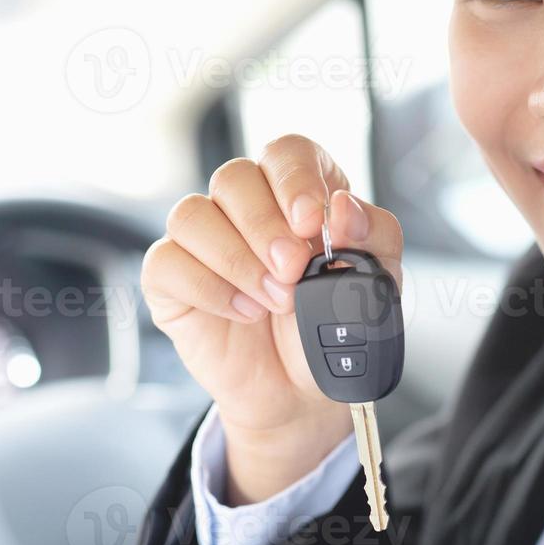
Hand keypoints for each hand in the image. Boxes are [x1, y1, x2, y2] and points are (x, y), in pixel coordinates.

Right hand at [141, 134, 403, 502]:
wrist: (304, 391)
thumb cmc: (334, 326)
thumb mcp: (376, 282)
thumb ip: (374, 236)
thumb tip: (345, 208)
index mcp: (298, 192)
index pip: (287, 153)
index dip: (295, 178)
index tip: (312, 220)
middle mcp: (246, 206)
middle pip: (235, 177)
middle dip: (265, 225)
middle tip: (293, 271)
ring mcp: (204, 239)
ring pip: (193, 213)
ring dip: (237, 259)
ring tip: (276, 300)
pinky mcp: (172, 277)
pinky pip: (167, 260)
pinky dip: (208, 287)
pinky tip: (243, 311)